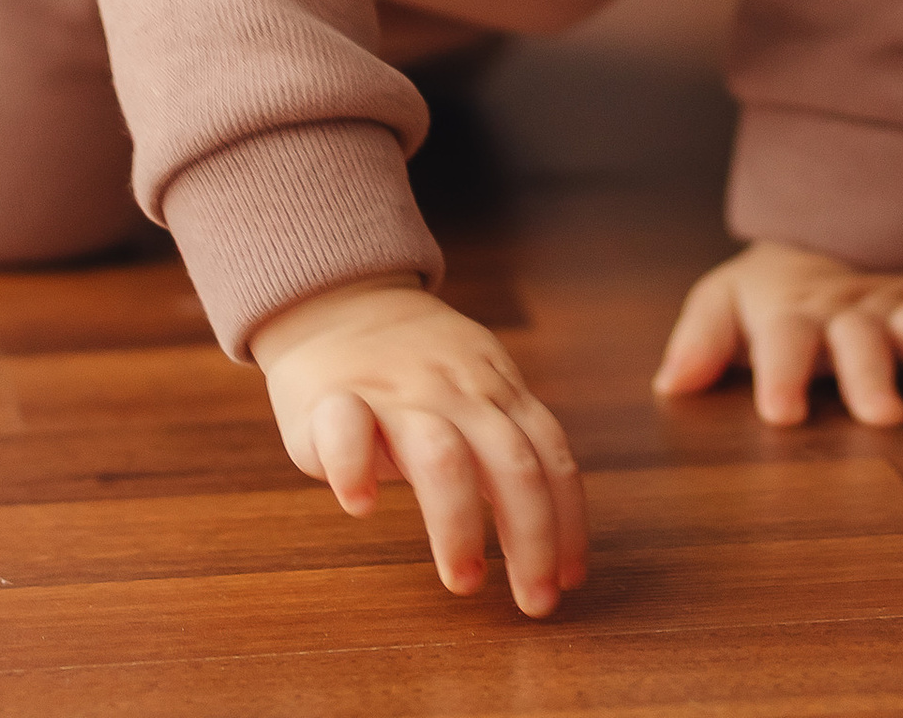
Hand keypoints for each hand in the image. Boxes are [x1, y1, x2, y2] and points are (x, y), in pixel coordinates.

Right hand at [249, 273, 588, 616]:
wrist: (336, 301)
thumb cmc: (414, 365)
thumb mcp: (479, 385)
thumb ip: (511, 440)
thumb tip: (556, 534)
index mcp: (496, 391)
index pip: (550, 457)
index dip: (567, 523)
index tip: (569, 580)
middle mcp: (456, 391)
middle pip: (511, 464)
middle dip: (532, 539)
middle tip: (535, 602)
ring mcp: (396, 392)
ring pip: (442, 456)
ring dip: (459, 524)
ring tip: (463, 580)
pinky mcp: (333, 397)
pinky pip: (348, 429)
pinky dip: (355, 469)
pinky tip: (359, 505)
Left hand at [653, 238, 902, 428]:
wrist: (822, 243)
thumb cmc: (769, 299)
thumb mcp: (725, 304)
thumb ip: (698, 340)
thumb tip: (670, 384)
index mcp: (794, 311)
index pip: (783, 336)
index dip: (780, 370)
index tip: (780, 412)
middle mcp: (852, 309)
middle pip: (861, 337)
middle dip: (871, 373)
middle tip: (882, 417)